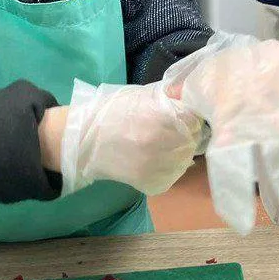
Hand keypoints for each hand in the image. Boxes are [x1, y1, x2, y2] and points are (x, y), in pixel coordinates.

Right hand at [60, 81, 204, 195]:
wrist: (84, 139)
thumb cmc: (113, 112)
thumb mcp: (143, 96)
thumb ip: (169, 98)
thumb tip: (192, 97)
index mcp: (161, 117)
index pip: (194, 121)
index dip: (189, 118)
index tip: (182, 118)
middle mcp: (161, 143)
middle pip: (191, 142)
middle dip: (186, 136)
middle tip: (172, 133)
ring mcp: (156, 166)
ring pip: (184, 162)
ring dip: (179, 154)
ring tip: (162, 147)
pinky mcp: (150, 183)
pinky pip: (172, 177)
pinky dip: (168, 170)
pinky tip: (155, 160)